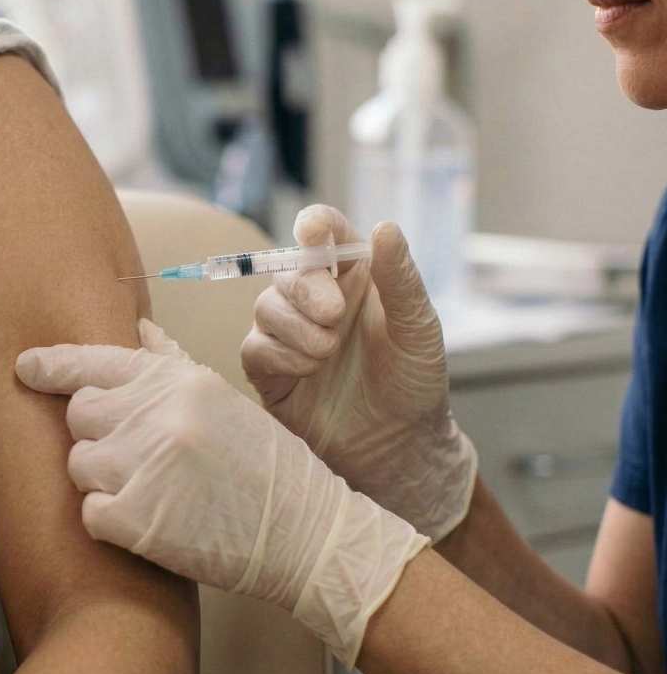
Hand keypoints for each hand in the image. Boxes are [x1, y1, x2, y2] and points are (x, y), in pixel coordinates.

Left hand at [16, 319, 426, 667]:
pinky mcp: (136, 520)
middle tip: (139, 457)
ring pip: (79, 465)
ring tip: (154, 492)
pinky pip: (89, 513)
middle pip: (79, 415)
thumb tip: (137, 330)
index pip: (94, 362)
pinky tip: (151, 523)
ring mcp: (144, 467)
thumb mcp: (223, 399)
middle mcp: (156, 415)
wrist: (304, 531)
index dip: (52, 365)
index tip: (25, 366)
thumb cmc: (263, 464)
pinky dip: (111, 522)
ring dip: (104, 481)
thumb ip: (172, 364)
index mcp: (177, 381)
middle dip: (99, 436)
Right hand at [240, 205, 475, 542]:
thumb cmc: (414, 384)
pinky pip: (254, 346)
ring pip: (265, 306)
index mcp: (354, 276)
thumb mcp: (418, 330)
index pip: (324, 233)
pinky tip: (308, 370)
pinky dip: (280, 354)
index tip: (314, 233)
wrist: (396, 448)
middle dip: (306, 288)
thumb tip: (384, 227)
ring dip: (296, 327)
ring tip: (328, 353)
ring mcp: (290, 332)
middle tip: (333, 315)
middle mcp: (317, 298)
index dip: (314, 226)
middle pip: (287, 268)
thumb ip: (401, 280)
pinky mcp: (269, 369)